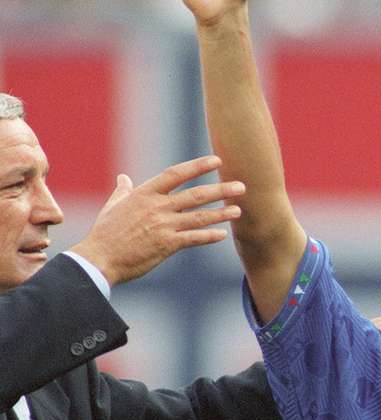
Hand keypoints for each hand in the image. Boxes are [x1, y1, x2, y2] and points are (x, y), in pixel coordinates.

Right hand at [71, 155, 244, 284]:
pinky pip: (194, 238)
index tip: (216, 161)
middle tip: (241, 187)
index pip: (176, 174)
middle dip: (220, 190)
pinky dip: (209, 236)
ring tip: (238, 210)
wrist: (100, 258)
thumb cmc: (105, 234)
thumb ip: (122, 191)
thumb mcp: (113, 206)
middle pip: (195, 195)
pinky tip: (223, 234)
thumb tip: (123, 178)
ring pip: (199, 217)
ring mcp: (163, 226)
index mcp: (145, 194)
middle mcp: (157, 207)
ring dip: (221, 214)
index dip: (198, 166)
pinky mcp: (167, 245)